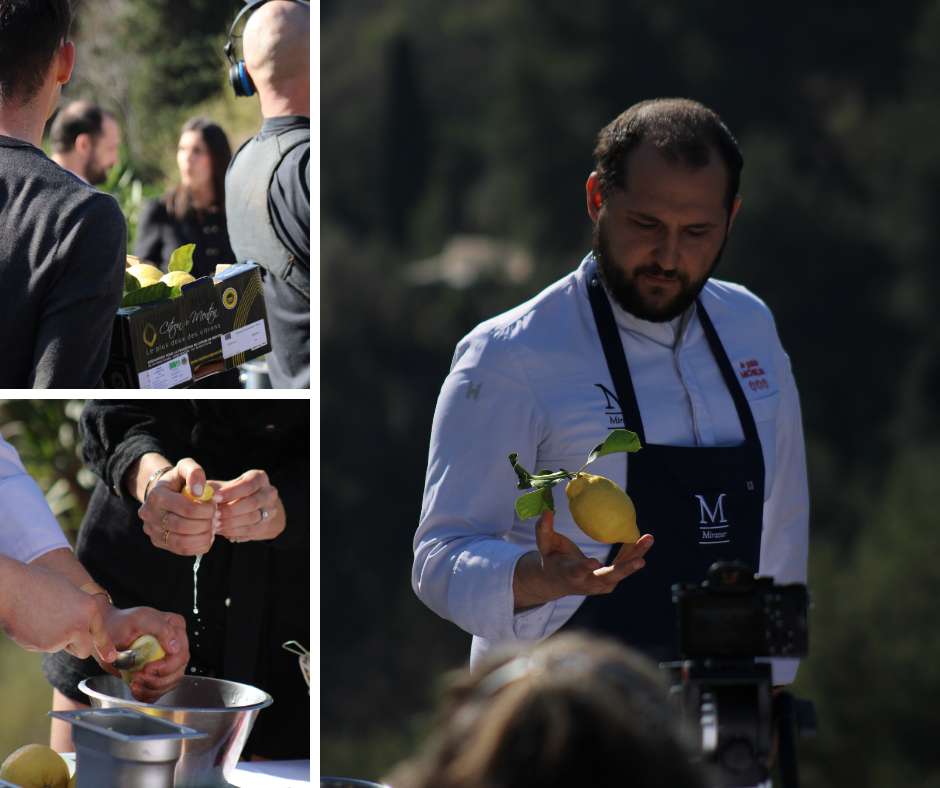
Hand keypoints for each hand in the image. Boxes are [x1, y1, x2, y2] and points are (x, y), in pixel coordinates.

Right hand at [0, 557, 114, 662]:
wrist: (12, 588)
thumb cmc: (39, 585)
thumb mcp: (70, 592)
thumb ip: (79, 612)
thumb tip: (82, 630)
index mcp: (89, 608)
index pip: (100, 633)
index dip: (105, 647)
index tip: (110, 658)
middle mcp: (79, 625)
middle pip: (84, 650)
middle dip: (76, 647)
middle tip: (63, 633)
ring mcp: (61, 638)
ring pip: (60, 647)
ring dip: (54, 638)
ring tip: (41, 617)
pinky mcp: (43, 646)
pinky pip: (43, 647)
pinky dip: (38, 639)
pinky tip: (31, 623)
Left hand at [95, 603, 189, 702]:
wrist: (108, 632)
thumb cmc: (122, 623)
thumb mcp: (140, 619)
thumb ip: (161, 629)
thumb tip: (175, 647)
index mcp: (176, 627)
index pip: (181, 655)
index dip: (166, 667)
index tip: (147, 668)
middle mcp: (176, 644)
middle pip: (177, 671)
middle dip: (157, 680)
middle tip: (137, 677)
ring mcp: (168, 659)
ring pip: (170, 683)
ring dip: (151, 688)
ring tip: (134, 683)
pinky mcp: (158, 672)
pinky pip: (160, 690)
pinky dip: (148, 694)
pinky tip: (136, 688)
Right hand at [138, 458, 221, 555]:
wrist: (163, 492)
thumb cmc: (178, 480)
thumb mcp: (185, 467)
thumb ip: (194, 472)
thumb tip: (200, 492)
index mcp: (156, 495)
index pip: (187, 509)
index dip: (207, 509)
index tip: (215, 505)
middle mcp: (150, 515)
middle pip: (184, 527)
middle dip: (206, 524)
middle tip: (217, 518)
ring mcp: (152, 530)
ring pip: (182, 542)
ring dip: (204, 537)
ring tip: (213, 528)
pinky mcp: (157, 542)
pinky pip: (181, 550)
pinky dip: (199, 547)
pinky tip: (208, 538)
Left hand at [212, 469, 284, 542]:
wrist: (245, 504)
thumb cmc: (229, 493)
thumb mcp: (222, 486)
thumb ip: (212, 488)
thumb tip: (201, 494)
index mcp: (260, 478)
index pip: (249, 484)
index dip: (231, 492)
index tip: (214, 498)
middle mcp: (269, 493)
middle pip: (253, 502)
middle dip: (231, 510)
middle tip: (213, 515)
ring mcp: (270, 510)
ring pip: (253, 518)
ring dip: (231, 523)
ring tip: (214, 524)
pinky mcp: (266, 525)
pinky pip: (251, 531)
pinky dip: (234, 532)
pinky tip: (221, 531)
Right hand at [512, 510, 653, 608]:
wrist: (558, 579)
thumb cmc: (551, 557)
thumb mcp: (545, 544)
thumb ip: (544, 529)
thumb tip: (545, 511)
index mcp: (569, 574)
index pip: (577, 572)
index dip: (585, 568)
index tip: (593, 562)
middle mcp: (587, 583)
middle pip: (607, 578)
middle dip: (624, 570)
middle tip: (641, 561)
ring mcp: (600, 584)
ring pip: (620, 572)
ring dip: (636, 557)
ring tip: (649, 539)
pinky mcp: (610, 581)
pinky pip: (624, 566)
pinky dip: (633, 553)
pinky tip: (643, 539)